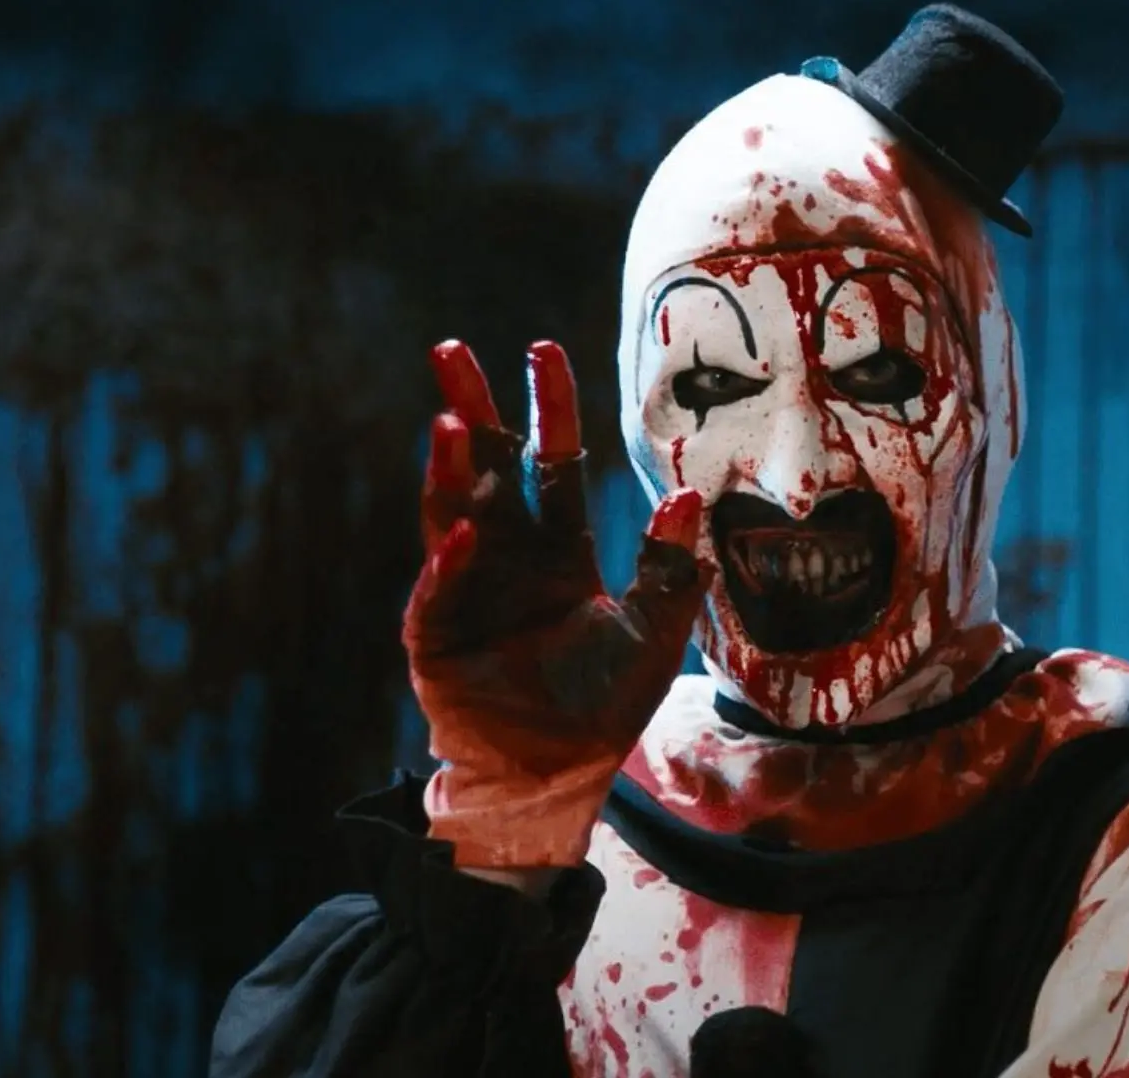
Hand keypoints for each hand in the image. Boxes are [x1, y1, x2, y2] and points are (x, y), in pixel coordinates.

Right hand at [405, 338, 711, 868]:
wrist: (557, 779)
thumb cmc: (603, 709)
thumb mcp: (653, 635)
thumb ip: (670, 570)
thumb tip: (689, 492)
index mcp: (559, 552)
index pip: (554, 464)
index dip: (551, 410)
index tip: (542, 349)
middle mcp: (508, 560)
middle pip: (487, 470)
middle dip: (471, 410)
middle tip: (450, 351)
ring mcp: (467, 593)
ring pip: (453, 516)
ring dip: (452, 471)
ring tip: (450, 422)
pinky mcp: (439, 638)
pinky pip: (442, 593)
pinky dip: (453, 564)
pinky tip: (466, 535)